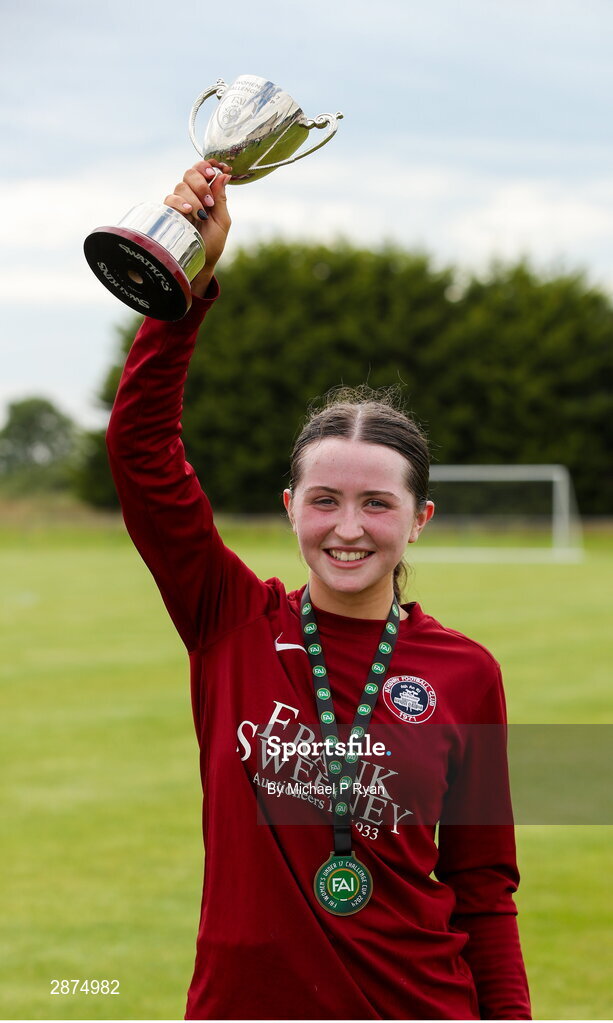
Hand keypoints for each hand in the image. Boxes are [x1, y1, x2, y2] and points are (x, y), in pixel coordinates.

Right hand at [164, 160, 231, 296]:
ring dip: (194, 197)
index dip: (208, 165)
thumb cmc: (213, 242)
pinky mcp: (169, 213)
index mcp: (206, 193)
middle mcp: (191, 194)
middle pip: (190, 173)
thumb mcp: (222, 220)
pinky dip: (180, 202)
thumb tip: (224, 175)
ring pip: (181, 185)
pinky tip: (189, 211)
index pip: (203, 170)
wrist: (201, 262)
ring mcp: (179, 202)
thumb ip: (221, 199)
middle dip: (201, 182)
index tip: (217, 169)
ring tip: (202, 214)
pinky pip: (170, 199)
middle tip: (209, 199)